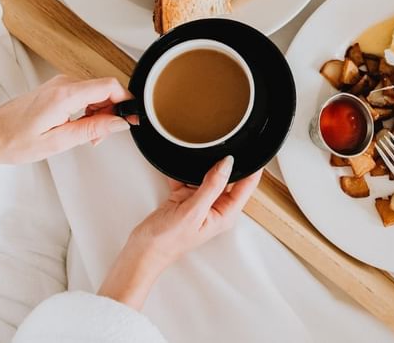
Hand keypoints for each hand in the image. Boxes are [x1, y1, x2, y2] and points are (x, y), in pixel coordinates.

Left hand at [0, 75, 134, 164]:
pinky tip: (79, 127)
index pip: (109, 85)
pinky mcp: (56, 89)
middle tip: (103, 136)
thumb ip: (93, 129)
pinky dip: (89, 110)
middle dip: (112, 111)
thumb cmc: (14, 140)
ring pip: (96, 91)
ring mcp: (59, 84)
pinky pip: (84, 94)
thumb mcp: (58, 141)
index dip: (126, 101)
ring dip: (101, 113)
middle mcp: (63, 83)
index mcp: (65, 94)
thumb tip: (120, 122)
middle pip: (105, 88)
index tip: (132, 118)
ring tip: (88, 136)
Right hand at [99, 156, 261, 308]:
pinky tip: (178, 162)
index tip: (252, 148)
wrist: (141, 251)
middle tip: (222, 143)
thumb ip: (212, 186)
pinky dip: (182, 171)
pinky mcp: (184, 198)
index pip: (247, 186)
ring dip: (201, 165)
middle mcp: (215, 207)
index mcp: (225, 213)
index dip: (252, 167)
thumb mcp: (193, 211)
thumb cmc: (167, 241)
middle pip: (228, 178)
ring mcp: (199, 202)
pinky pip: (187, 177)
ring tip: (199, 150)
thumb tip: (227, 164)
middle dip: (224, 162)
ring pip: (206, 175)